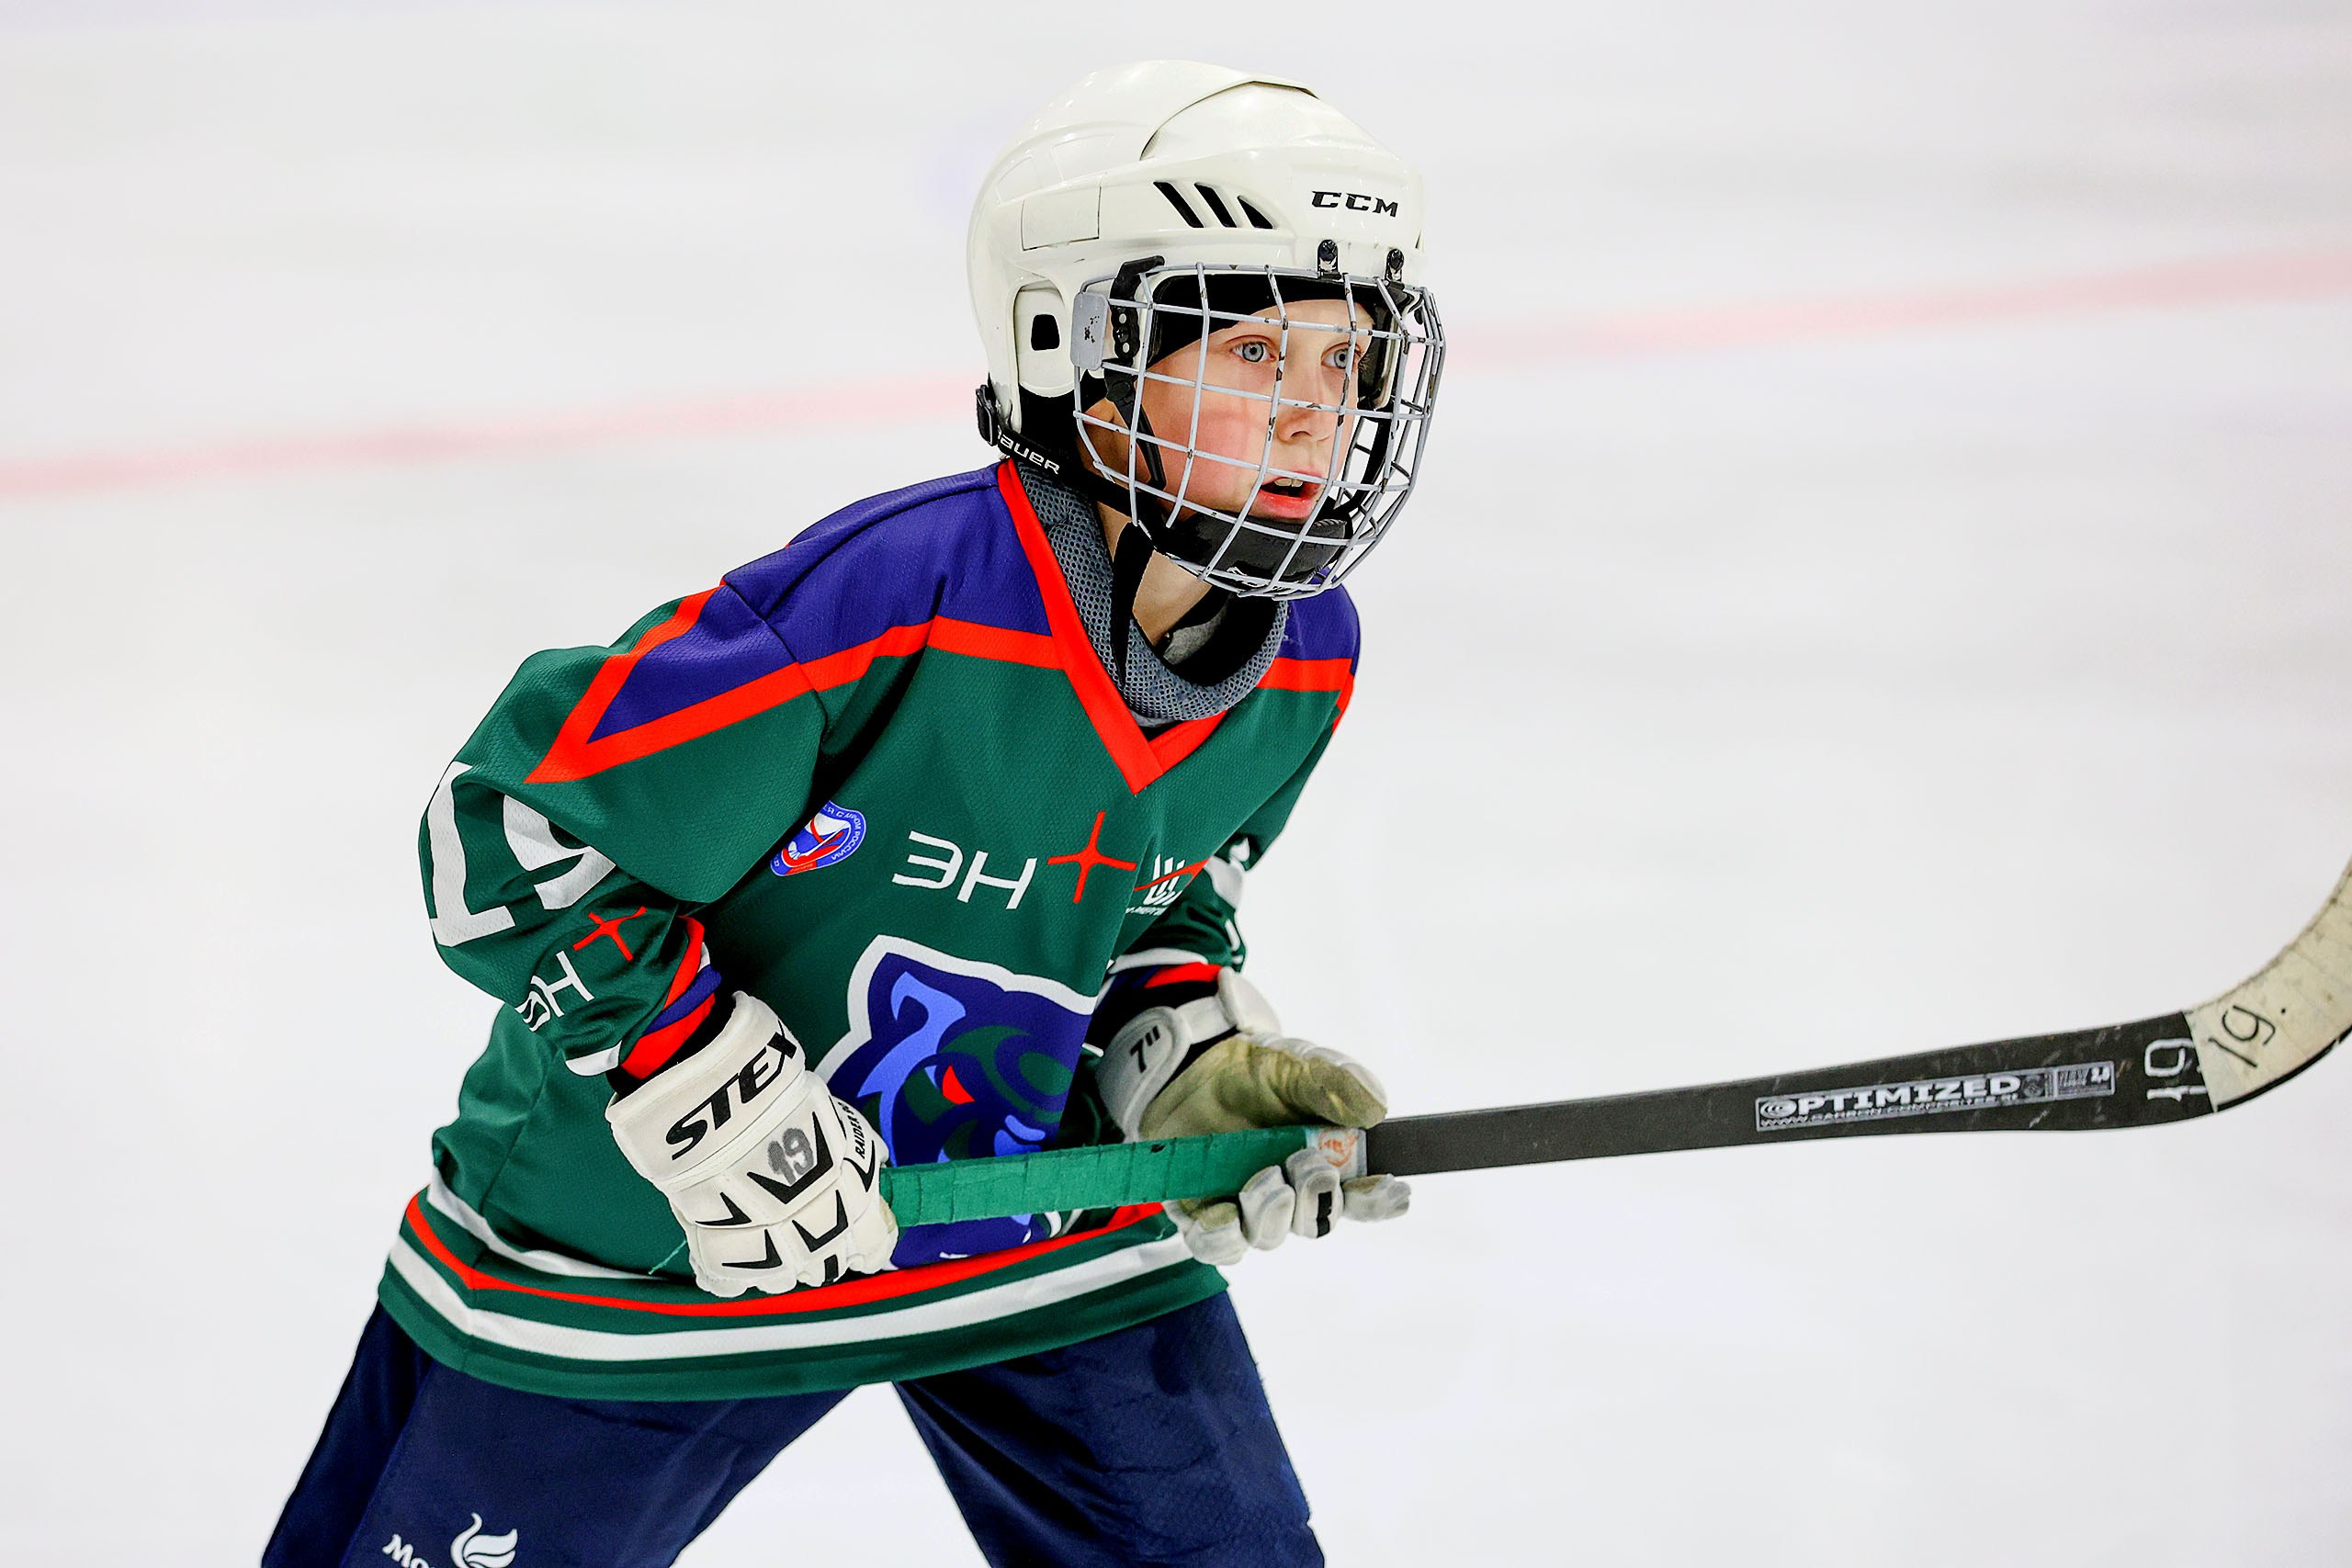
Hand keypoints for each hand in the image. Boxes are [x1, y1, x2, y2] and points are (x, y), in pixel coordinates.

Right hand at [606, 992, 896, 1294]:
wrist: (732, 1124)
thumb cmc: (793, 1113)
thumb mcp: (843, 1128)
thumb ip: (858, 1157)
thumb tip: (876, 1163)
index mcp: (857, 1212)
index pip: (874, 1247)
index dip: (865, 1244)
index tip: (857, 1240)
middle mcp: (822, 1245)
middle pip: (825, 1267)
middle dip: (815, 1250)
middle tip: (794, 1225)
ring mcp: (773, 1262)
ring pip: (778, 1279)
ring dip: (770, 1261)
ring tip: (750, 1230)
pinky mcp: (725, 1265)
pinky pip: (727, 1282)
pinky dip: (723, 1271)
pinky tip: (718, 1253)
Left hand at [1095, 969, 1408, 1263]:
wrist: (1195, 1064)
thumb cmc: (1257, 1072)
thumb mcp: (1300, 1065)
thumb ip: (1336, 1081)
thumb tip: (1376, 1107)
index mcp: (1326, 1164)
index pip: (1362, 1199)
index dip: (1380, 1202)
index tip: (1393, 1189)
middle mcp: (1290, 1194)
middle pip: (1316, 1223)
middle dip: (1318, 1199)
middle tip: (1308, 1164)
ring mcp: (1246, 1206)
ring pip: (1269, 1236)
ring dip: (1274, 1213)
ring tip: (1269, 1176)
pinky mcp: (1202, 1211)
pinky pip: (1217, 1245)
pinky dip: (1224, 1236)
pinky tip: (1225, 1212)